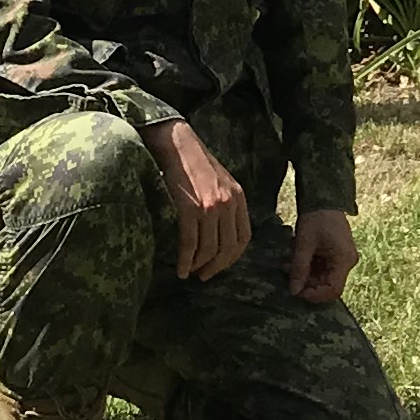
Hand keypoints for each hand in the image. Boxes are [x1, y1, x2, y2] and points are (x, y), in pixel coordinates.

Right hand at [145, 119, 251, 281]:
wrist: (176, 143)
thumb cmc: (194, 161)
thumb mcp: (221, 180)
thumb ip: (226, 201)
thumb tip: (221, 230)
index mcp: (238, 197)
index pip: (243, 237)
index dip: (233, 257)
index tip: (221, 266)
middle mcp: (228, 203)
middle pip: (228, 247)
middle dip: (216, 267)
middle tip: (204, 276)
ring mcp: (210, 207)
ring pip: (209, 249)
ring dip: (199, 266)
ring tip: (190, 273)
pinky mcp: (190, 209)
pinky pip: (190, 244)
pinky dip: (186, 261)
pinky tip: (181, 270)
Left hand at [289, 208, 356, 304]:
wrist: (323, 199)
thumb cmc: (316, 218)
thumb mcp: (304, 244)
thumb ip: (299, 268)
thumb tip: (293, 291)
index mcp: (344, 260)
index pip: (334, 290)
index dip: (315, 295)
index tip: (297, 291)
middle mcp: (347, 262)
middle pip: (327, 284)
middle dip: (306, 282)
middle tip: (287, 273)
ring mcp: (342, 258)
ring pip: (323, 277)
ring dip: (305, 274)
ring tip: (287, 264)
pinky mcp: (335, 254)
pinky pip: (322, 268)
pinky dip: (308, 267)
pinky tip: (295, 259)